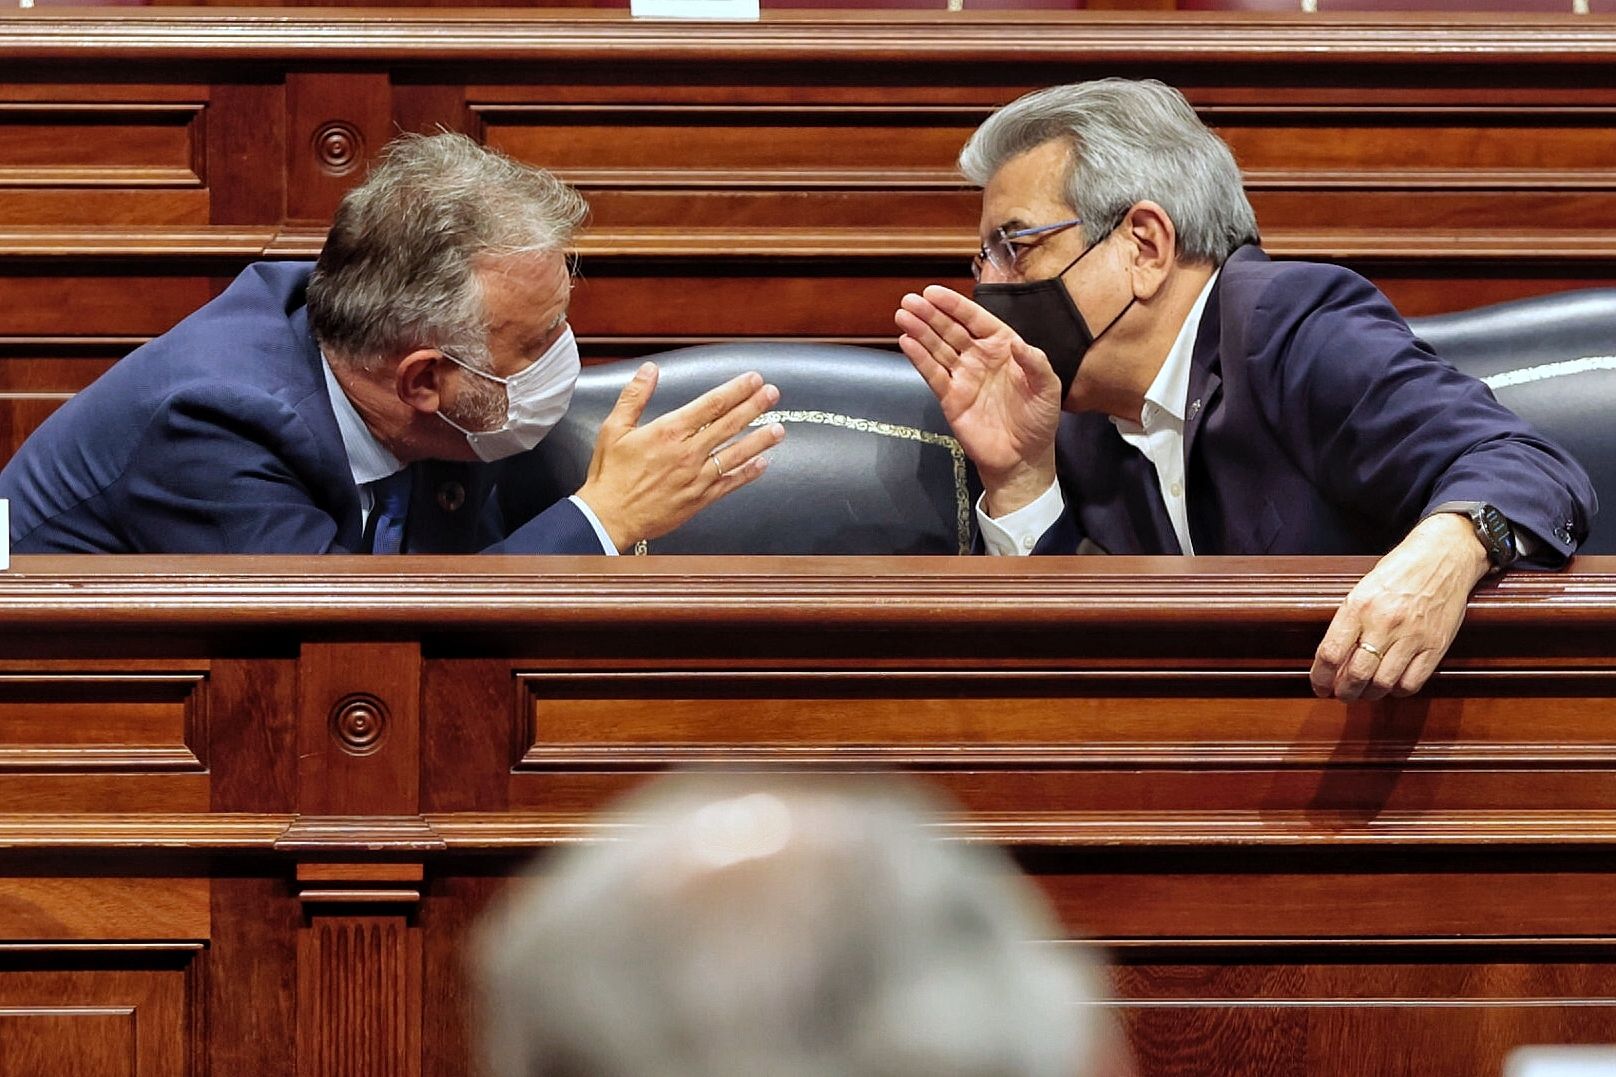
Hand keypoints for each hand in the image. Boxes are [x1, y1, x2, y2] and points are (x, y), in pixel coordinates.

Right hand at [575, 363, 784, 549]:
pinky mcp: (699, 499)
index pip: (711, 404)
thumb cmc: (610, 475)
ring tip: (779, 428)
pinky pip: (730, 483)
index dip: (735, 390)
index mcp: (668, 432)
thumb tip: (649, 370)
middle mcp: (688, 453)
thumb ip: (634, 396)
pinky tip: (762, 464)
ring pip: (736, 454)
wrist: (609, 517)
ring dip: (760, 440)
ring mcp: (696, 477)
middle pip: (729, 424)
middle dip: (754, 407)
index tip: (752, 379)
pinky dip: (748, 473)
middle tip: (772, 394)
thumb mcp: (614, 428)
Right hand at [895, 285, 1062, 515]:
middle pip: (950, 330)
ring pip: (937, 348)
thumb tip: (1017, 344)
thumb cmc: (1039, 420)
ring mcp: (963, 376)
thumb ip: (1035, 363)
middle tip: (909, 301)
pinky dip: (919, 359)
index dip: (954, 305)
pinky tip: (907, 343)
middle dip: (930, 314)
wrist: (1023, 458)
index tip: (933, 292)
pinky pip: (933, 374)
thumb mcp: (1048, 388)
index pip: (975, 319)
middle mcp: (979, 357)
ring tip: (903, 316)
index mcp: (1003, 347)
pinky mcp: (950, 398)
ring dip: (920, 331)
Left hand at [1310, 512, 1490, 700]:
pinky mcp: (1436, 645)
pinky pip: (1412, 683)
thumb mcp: (1363, 589)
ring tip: (1364, 691)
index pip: (1330, 653)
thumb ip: (1348, 623)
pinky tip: (1392, 684)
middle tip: (1341, 693)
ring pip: (1383, 684)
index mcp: (1359, 606)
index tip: (1319, 686)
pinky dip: (1397, 691)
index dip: (1320, 678)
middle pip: (1355, 675)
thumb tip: (1333, 660)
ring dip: (1369, 695)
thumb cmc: (1399, 571)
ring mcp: (1412, 636)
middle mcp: (1384, 623)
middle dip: (1343, 692)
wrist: (1444, 556)